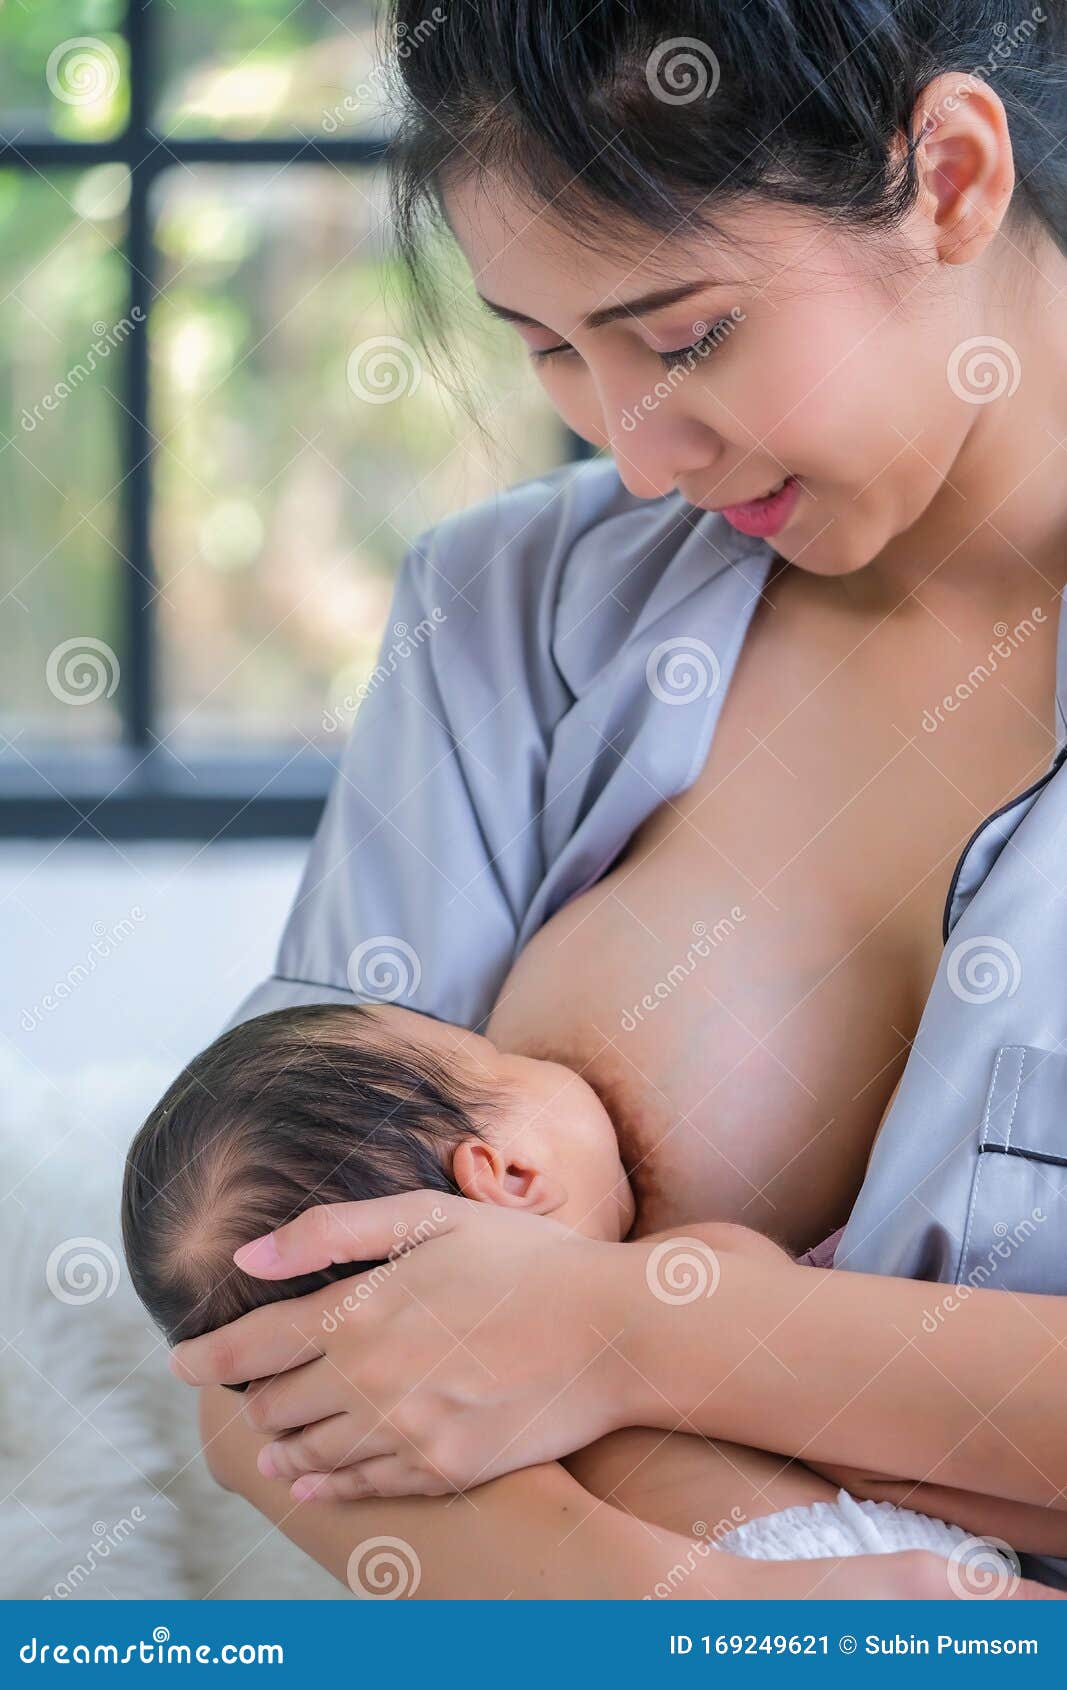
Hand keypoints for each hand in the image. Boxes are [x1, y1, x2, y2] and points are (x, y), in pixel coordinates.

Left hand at [169, 1191, 642, 1502]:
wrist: (614, 1330)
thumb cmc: (524, 1259)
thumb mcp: (430, 1217)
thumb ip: (333, 1231)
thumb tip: (249, 1251)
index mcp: (357, 1312)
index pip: (251, 1347)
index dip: (206, 1359)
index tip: (180, 1365)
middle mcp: (367, 1381)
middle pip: (275, 1406)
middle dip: (253, 1397)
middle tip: (249, 1390)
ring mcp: (405, 1433)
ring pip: (311, 1454)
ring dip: (283, 1445)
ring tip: (271, 1444)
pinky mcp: (442, 1471)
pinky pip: (361, 1489)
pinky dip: (326, 1486)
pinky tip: (312, 1484)